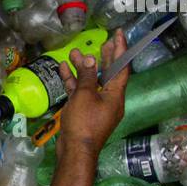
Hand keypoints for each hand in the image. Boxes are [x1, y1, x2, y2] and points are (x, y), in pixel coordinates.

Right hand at [56, 29, 130, 156]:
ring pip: (92, 82)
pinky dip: (74, 81)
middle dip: (104, 57)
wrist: (75, 150)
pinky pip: (81, 92)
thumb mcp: (85, 96)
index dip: (121, 49)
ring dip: (83, 68)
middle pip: (108, 73)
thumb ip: (88, 76)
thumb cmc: (84, 122)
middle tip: (104, 41)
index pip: (122, 67)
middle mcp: (109, 98)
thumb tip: (90, 59)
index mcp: (116, 94)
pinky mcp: (84, 111)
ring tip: (74, 52)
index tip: (119, 34)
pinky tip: (64, 69)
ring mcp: (96, 105)